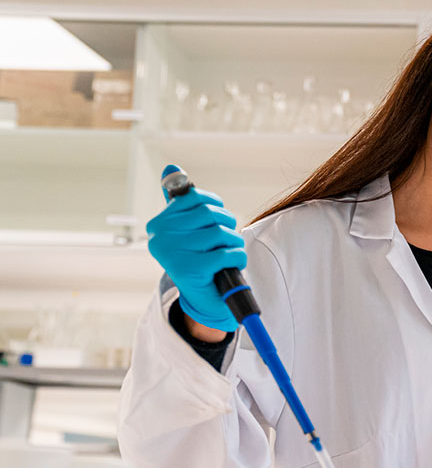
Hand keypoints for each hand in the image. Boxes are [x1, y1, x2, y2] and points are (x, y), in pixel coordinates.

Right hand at [147, 165, 244, 332]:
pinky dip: (238, 258)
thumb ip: (180, 200)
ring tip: (229, 254)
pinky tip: (231, 266)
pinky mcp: (191, 269)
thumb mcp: (188, 229)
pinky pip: (227, 253)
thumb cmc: (199, 260)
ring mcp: (173, 254)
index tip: (217, 219)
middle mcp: (160, 238)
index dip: (215, 206)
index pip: (194, 198)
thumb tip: (171, 167)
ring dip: (235, 243)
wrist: (205, 301)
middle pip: (210, 213)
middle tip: (227, 240)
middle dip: (227, 224)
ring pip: (221, 233)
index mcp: (158, 225)